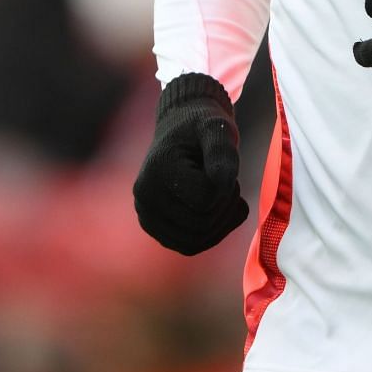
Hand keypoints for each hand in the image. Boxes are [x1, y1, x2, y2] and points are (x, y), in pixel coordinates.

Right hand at [131, 73, 248, 254]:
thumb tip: (222, 183)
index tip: (224, 166)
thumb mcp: (218, 128)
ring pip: (196, 242)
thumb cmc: (202, 125)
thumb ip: (222, 151)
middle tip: (227, 179)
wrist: (183, 128)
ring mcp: (146, 216)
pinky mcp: (156, 228)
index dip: (226, 187)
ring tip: (222, 192)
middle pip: (201, 225)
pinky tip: (218, 208)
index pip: (205, 201)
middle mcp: (144, 197)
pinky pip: (190, 246)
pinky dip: (212, 233)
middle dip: (225, 205)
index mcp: (157, 170)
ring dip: (220, 221)